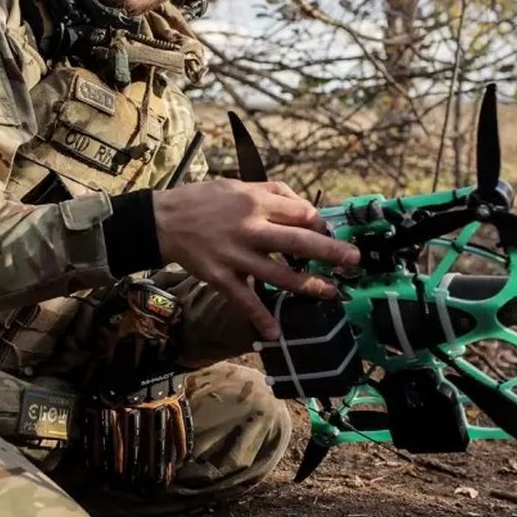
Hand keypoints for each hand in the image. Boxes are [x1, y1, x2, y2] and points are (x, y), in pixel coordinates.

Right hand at [153, 179, 358, 341]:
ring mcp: (235, 255)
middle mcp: (249, 228)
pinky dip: (259, 317)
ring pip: (278, 273)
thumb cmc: (203, 200)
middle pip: (298, 241)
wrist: (163, 221)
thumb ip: (273, 193)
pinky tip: (275, 333)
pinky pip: (244, 300)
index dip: (321, 225)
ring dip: (307, 286)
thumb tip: (306, 207)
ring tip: (330, 293)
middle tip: (353, 261)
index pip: (301, 213)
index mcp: (256, 201)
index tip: (330, 235)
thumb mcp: (239, 184)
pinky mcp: (220, 277)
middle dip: (330, 252)